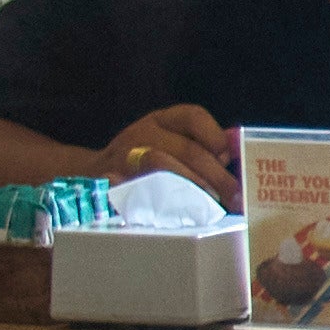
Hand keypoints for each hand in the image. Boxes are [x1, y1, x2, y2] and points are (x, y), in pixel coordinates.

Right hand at [102, 105, 242, 195]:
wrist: (90, 173)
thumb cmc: (143, 160)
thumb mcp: (168, 144)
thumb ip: (200, 149)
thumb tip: (238, 161)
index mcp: (161, 121)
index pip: (193, 116)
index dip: (214, 135)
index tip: (227, 157)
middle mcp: (142, 133)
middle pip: (186, 149)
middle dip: (215, 176)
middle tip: (234, 197)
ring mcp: (125, 156)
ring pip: (162, 165)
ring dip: (192, 187)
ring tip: (211, 206)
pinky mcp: (111, 180)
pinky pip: (137, 188)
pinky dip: (159, 200)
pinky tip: (178, 214)